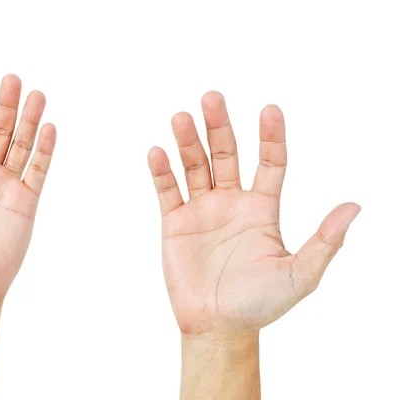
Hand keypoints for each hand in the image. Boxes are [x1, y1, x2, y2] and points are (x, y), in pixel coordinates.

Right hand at [147, 91, 359, 333]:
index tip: (270, 109)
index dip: (270, 136)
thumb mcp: (300, 275)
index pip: (269, 163)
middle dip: (219, 125)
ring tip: (181, 117)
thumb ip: (325, 242)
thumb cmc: (260, 304)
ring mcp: (201, 210)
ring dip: (187, 141)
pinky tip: (157, 152)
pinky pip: (167, 191)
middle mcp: (232, 202)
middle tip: (212, 96)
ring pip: (194, 166)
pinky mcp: (174, 222)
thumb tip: (355, 206)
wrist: (217, 326)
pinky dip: (161, 171)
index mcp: (262, 209)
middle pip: (225, 154)